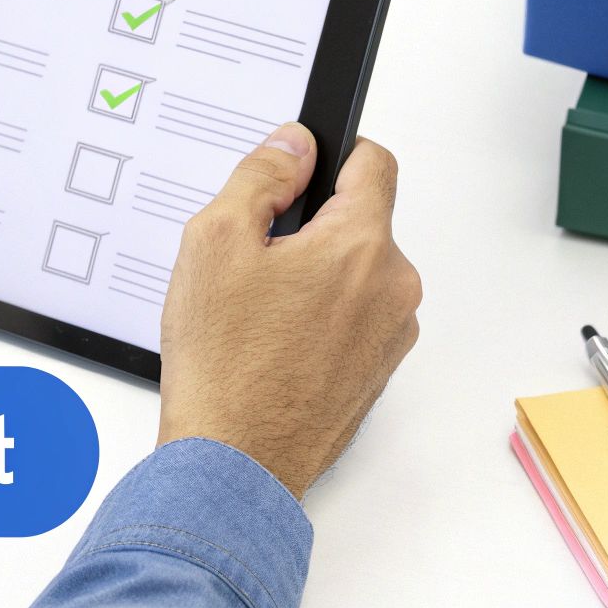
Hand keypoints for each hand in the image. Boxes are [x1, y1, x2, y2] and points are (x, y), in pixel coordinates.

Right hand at [156, 123, 419, 497]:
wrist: (235, 462)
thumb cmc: (225, 367)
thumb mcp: (216, 241)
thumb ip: (260, 175)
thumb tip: (293, 145)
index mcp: (362, 245)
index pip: (374, 161)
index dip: (331, 153)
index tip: (299, 167)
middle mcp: (392, 288)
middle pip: (359, 221)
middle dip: (310, 226)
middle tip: (254, 257)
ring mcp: (390, 335)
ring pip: (354, 272)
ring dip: (315, 275)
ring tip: (257, 310)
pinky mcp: (377, 371)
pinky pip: (354, 318)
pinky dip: (320, 317)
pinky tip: (272, 341)